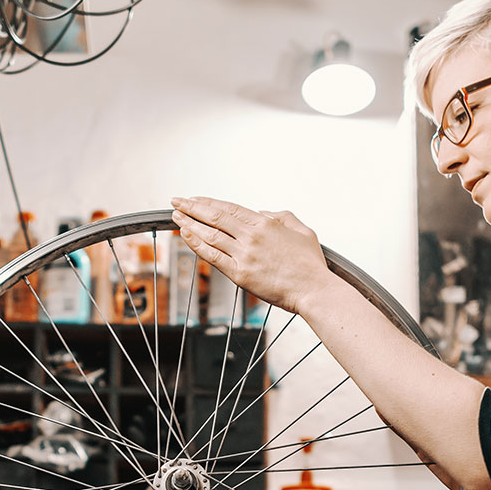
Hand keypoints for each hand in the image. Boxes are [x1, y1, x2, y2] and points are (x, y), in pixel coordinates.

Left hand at [170, 197, 343, 315]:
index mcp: (266, 224)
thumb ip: (283, 217)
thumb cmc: (311, 264)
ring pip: (210, 234)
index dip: (209, 202)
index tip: (195, 199)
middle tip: (177, 201)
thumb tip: (264, 212)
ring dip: (189, 223)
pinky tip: (185, 236)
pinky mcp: (240, 274)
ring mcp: (245, 255)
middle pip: (215, 217)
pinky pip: (212, 256)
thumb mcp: (303, 231)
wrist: (314, 290)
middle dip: (192, 207)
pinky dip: (196, 244)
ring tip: (176, 216)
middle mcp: (252, 236)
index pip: (230, 208)